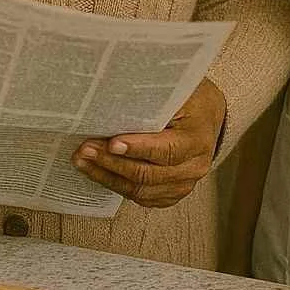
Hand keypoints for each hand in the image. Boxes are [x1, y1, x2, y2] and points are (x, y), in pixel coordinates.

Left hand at [70, 78, 226, 208]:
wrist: (206, 116)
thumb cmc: (190, 99)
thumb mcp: (178, 92)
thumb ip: (154, 101)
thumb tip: (116, 102)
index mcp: (197, 139)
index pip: (167, 150)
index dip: (137, 148)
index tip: (111, 143)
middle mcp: (194, 166)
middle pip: (149, 173)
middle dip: (112, 162)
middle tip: (86, 149)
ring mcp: (184, 184)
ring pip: (141, 190)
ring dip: (108, 176)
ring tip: (83, 161)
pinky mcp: (172, 193)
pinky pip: (141, 197)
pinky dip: (117, 185)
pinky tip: (98, 173)